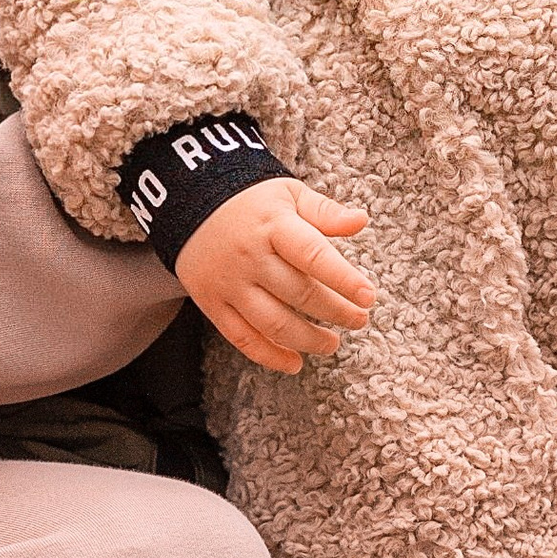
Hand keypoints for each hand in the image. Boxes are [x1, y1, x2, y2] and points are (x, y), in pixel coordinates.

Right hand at [176, 179, 375, 375]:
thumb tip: (360, 220)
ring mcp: (229, 283)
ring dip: (308, 339)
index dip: (344, 278)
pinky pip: (241, 337)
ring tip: (332, 343)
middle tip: (359, 320)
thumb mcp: (289, 194)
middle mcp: (250, 256)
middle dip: (336, 312)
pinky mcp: (212, 302)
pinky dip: (269, 355)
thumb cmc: (250, 200)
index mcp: (273, 225)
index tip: (368, 296)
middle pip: (298, 293)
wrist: (187, 202)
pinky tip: (294, 363)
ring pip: (273, 322)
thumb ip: (324, 212)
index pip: (313, 255)